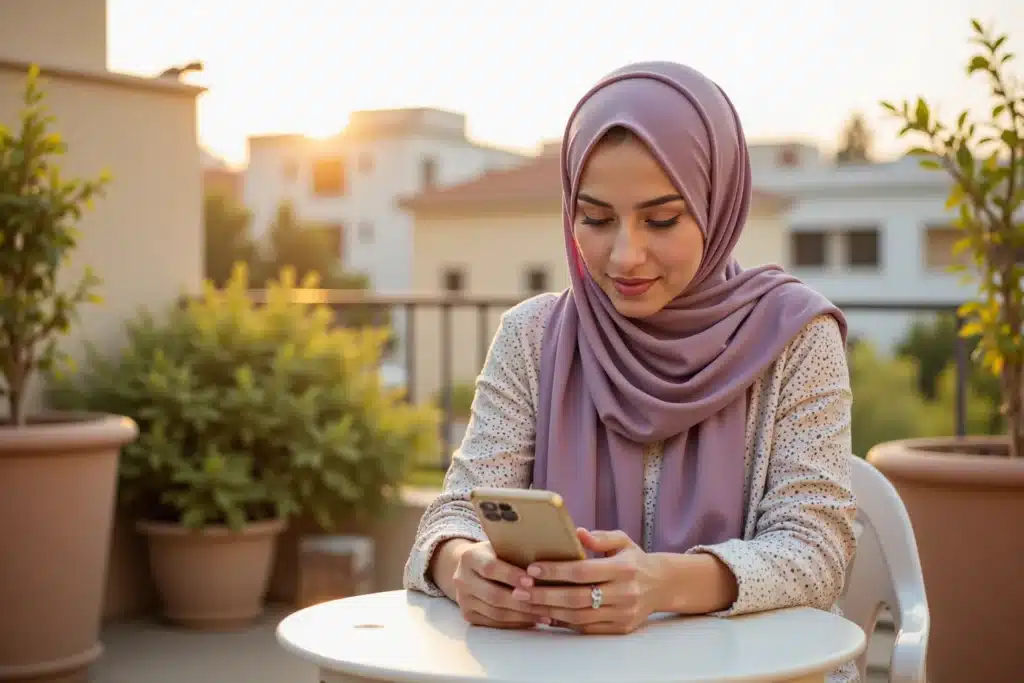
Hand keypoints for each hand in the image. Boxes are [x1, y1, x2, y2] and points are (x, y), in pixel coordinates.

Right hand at [447, 540, 539, 629]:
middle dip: (521, 601)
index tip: (532, 581)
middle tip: (544, 603)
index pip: (490, 568)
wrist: (470, 568)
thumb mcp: (501, 545)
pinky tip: (534, 621)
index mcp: (469, 557)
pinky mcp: (468, 615)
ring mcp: (463, 600)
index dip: (511, 576)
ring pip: (495, 613)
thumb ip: (516, 550)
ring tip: (545, 615)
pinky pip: (494, 623)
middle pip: (493, 595)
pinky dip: (516, 624)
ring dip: (523, 616)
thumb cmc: (496, 554)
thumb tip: (546, 557)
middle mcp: (461, 579)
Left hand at [513, 529, 657, 634]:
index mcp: (624, 568)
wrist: (662, 585)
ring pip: (579, 616)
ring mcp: (623, 613)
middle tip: (520, 588)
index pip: (582, 571)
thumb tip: (577, 532)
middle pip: (576, 598)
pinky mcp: (621, 628)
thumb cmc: (634, 559)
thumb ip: (600, 537)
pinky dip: (565, 622)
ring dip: (549, 610)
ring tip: (527, 601)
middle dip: (544, 594)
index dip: (555, 571)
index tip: (532, 568)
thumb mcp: (622, 540)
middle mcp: (625, 593)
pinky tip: (547, 614)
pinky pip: (587, 628)